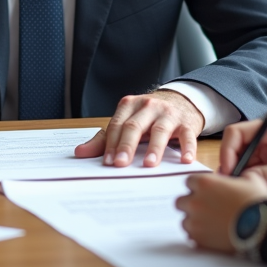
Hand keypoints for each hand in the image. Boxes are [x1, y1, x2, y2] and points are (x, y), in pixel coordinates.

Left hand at [73, 90, 204, 167]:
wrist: (180, 102)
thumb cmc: (147, 117)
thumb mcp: (126, 123)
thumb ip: (104, 139)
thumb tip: (80, 153)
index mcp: (129, 105)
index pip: (117, 125)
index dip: (111, 144)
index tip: (107, 162)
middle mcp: (148, 106)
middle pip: (134, 126)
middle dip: (126, 146)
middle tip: (121, 164)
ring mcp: (168, 114)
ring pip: (160, 130)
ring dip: (154, 149)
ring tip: (149, 165)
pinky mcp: (186, 123)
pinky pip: (187, 135)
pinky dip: (187, 148)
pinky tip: (185, 160)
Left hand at [176, 171, 266, 251]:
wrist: (263, 228)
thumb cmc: (257, 203)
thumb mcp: (251, 180)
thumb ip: (237, 175)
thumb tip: (238, 178)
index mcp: (204, 183)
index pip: (189, 182)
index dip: (198, 187)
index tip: (206, 192)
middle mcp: (195, 201)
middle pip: (181, 201)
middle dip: (192, 204)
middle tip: (206, 208)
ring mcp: (195, 222)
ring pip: (185, 220)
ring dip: (194, 221)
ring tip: (211, 224)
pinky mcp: (198, 239)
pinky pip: (191, 236)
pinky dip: (199, 236)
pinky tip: (212, 235)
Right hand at [218, 118, 266, 186]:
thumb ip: (264, 174)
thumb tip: (242, 180)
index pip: (235, 134)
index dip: (227, 150)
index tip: (228, 168)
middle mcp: (262, 138)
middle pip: (235, 148)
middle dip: (230, 164)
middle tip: (229, 182)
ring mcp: (263, 151)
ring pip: (240, 161)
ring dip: (239, 173)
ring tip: (239, 187)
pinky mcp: (266, 163)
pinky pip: (250, 170)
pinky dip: (247, 179)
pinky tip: (248, 187)